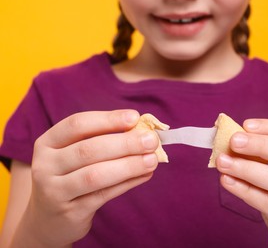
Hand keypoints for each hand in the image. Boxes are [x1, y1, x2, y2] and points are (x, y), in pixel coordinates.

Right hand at [18, 110, 158, 246]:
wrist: (49, 219)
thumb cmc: (70, 176)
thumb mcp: (75, 154)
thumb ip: (103, 140)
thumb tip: (143, 130)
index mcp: (48, 143)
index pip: (77, 124)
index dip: (108, 120)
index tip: (135, 117)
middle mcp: (46, 165)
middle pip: (88, 149)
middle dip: (124, 143)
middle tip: (151, 140)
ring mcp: (54, 191)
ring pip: (95, 175)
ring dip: (129, 165)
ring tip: (152, 160)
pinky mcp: (70, 212)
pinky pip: (104, 195)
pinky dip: (128, 183)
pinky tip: (145, 175)